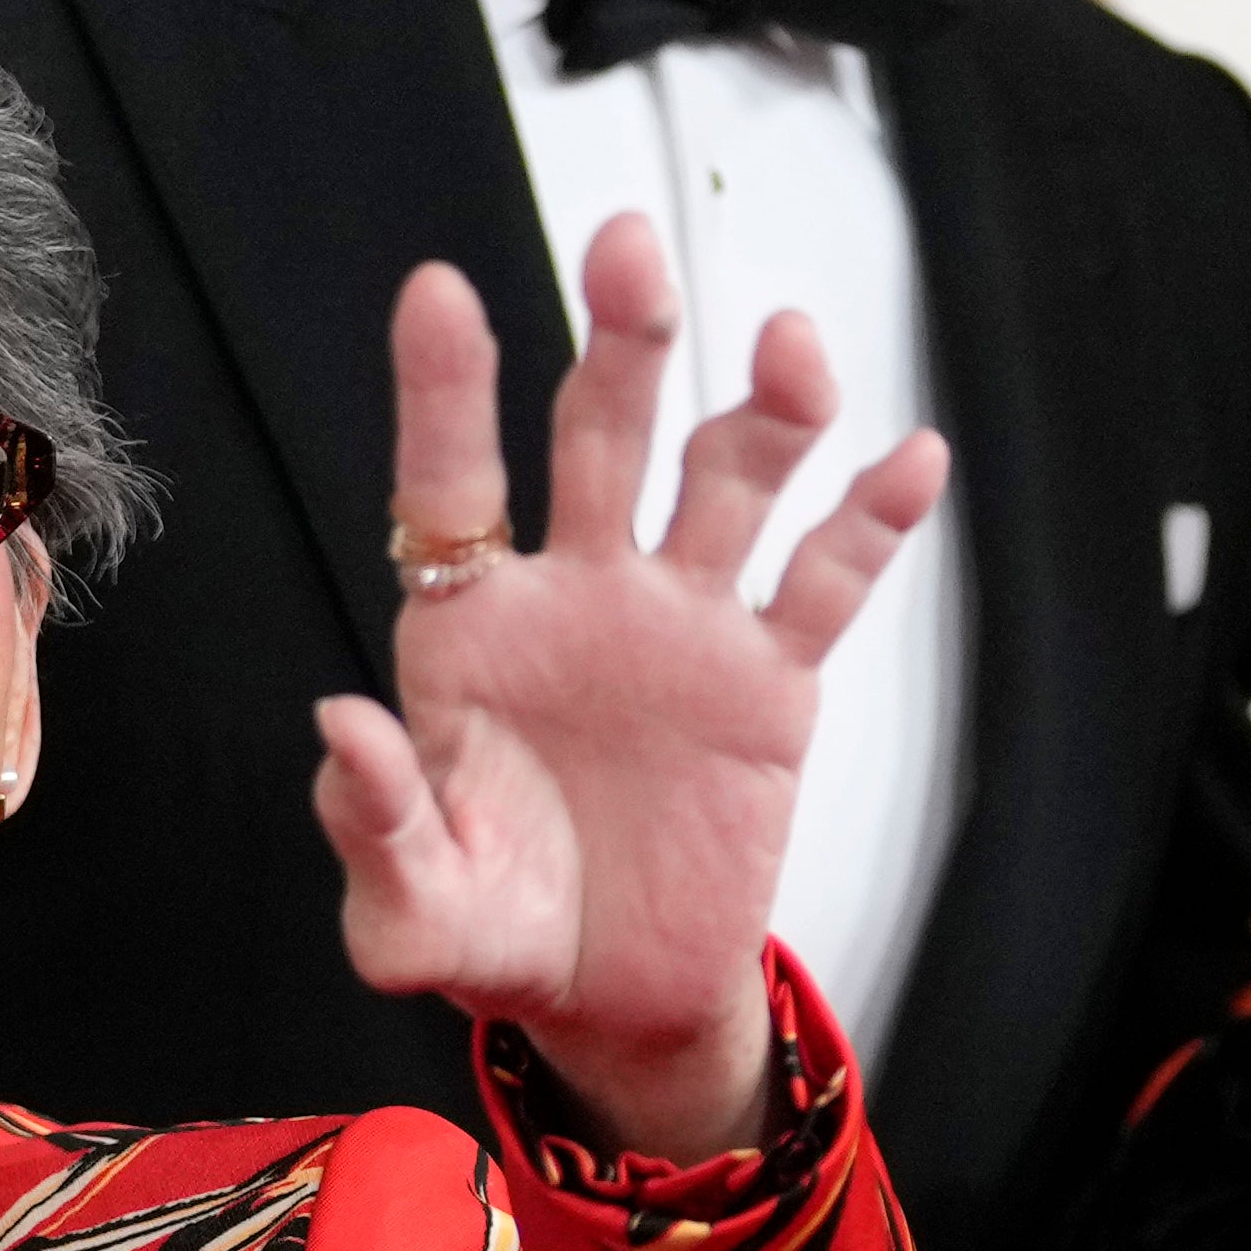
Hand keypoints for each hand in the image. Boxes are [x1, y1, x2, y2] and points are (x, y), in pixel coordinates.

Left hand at [312, 213, 948, 1155]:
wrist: (614, 999)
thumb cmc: (497, 930)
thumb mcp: (410, 910)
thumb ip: (372, 827)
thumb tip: (342, 725)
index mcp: (471, 628)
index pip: (451, 486)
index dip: (447, 392)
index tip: (439, 293)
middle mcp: (580, 594)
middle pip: (603, 436)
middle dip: (623, 341)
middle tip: (632, 252)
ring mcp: (683, 624)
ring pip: (729, 482)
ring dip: (763, 407)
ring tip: (791, 344)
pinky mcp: (771, 681)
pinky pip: (826, 585)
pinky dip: (871, 522)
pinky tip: (908, 462)